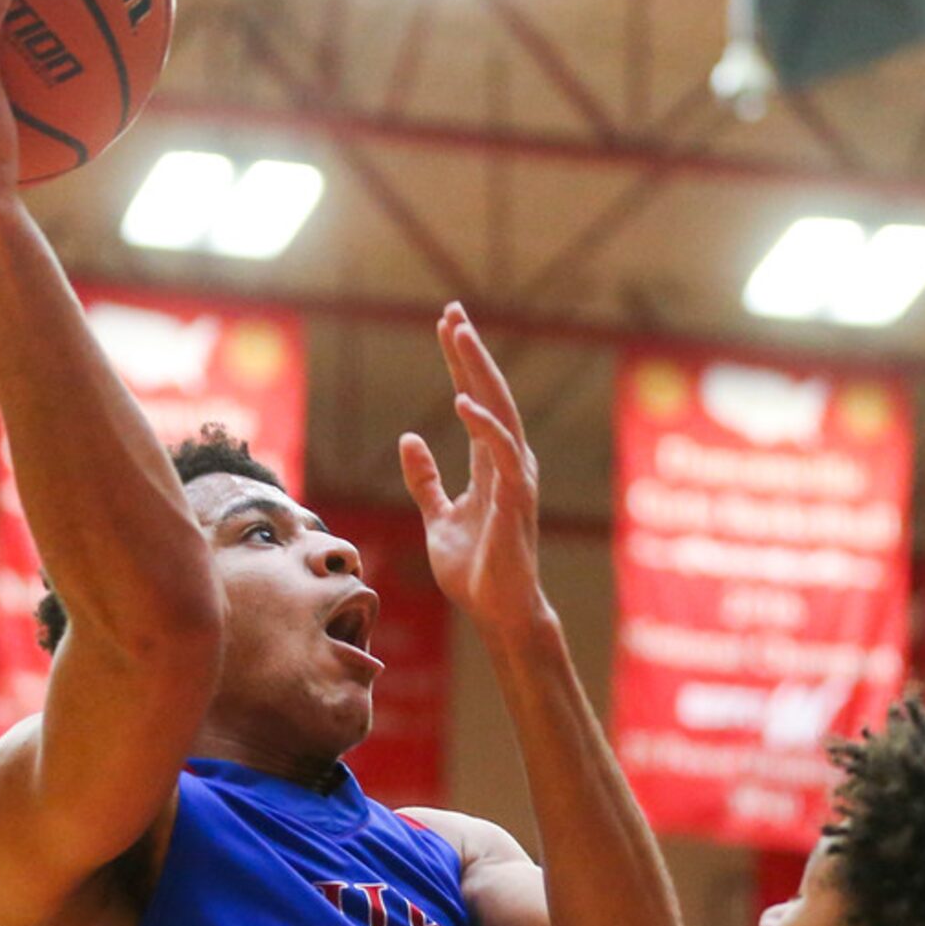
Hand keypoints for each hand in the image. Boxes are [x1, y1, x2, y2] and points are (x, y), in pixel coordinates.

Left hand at [400, 304, 543, 636]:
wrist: (496, 612)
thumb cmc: (474, 571)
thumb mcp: (438, 517)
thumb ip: (425, 479)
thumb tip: (409, 437)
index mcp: (490, 465)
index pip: (475, 400)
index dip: (461, 363)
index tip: (447, 325)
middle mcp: (507, 464)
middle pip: (490, 395)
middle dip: (471, 353)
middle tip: (452, 312)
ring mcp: (515, 479)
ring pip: (499, 412)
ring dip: (478, 372)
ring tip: (458, 336)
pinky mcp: (515, 500)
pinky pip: (501, 452)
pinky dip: (483, 424)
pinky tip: (461, 400)